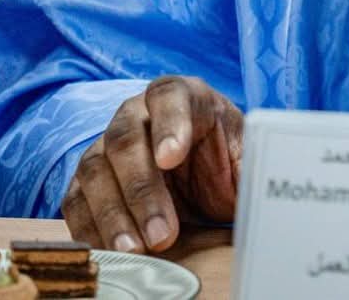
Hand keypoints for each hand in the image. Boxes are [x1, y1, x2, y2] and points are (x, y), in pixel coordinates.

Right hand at [61, 76, 243, 253]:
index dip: (171, 125)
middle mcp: (138, 113)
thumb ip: (253, 164)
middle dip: (142, 189)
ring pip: (96, 170)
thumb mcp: (247, 159)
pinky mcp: (90, 179)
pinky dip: (89, 226)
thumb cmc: (224, 160)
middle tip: (161, 233)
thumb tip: (270, 180)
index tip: (173, 157)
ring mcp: (108, 144)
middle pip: (127, 139)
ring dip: (113, 213)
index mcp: (183, 97)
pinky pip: (77, 199)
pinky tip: (109, 251)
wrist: (200, 175)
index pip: (171, 97)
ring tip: (134, 250)